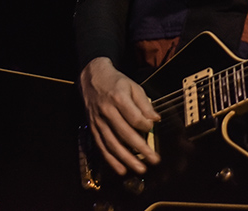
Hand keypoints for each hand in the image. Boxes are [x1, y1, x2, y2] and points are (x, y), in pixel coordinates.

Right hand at [79, 57, 160, 175]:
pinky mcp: (93, 129)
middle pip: (125, 134)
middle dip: (141, 149)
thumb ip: (145, 103)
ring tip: (140, 168)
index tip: (152, 128)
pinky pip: (102, 147)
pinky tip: (121, 169)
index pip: (134, 118)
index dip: (145, 126)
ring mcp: (98, 122)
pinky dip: (111, 160)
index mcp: (118, 98)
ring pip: (113, 144)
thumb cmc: (115, 82)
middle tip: (153, 159)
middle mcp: (107, 111)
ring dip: (127, 159)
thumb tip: (155, 119)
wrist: (92, 78)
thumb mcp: (133, 86)